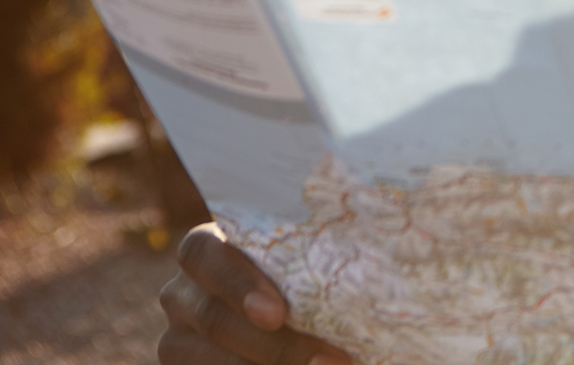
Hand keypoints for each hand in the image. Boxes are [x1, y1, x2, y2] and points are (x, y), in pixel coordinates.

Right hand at [158, 223, 349, 364]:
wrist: (283, 314)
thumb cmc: (305, 270)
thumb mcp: (302, 260)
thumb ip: (314, 261)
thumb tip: (368, 272)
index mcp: (205, 248)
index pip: (204, 255)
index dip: (239, 284)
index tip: (277, 315)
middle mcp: (182, 293)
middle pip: (215, 319)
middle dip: (278, 345)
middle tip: (331, 359)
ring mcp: (177, 338)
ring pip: (214, 360)